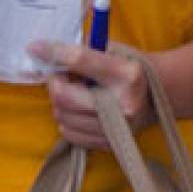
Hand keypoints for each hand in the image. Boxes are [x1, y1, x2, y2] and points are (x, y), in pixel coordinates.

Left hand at [28, 40, 152, 148]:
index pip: (81, 60)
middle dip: (54, 83)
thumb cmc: (130, 68)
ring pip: (63, 116)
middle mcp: (123, 104)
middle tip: (60, 75)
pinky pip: (69, 133)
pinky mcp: (109, 144)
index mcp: (127, 74)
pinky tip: (79, 109)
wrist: (157, 97)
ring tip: (74, 92)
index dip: (54, 52)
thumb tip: (44, 52)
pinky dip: (67, 119)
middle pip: (64, 96)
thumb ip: (83, 52)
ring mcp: (116, 128)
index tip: (35, 47)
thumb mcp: (114, 51)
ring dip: (60, 102)